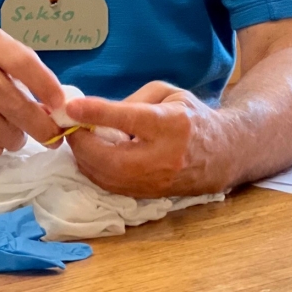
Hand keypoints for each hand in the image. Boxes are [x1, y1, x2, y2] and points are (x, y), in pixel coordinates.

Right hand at [0, 26, 65, 158]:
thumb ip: (19, 74)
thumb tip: (56, 107)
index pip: (25, 63)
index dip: (48, 88)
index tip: (62, 106)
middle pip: (18, 106)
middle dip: (41, 127)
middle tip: (51, 136)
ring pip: (4, 132)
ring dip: (14, 139)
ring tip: (11, 132)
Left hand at [65, 81, 233, 197]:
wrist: (223, 154)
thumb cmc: (192, 117)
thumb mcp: (168, 94)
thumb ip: (132, 101)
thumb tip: (96, 113)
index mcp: (171, 124)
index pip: (129, 120)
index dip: (97, 114)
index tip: (70, 108)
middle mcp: (164, 158)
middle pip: (110, 158)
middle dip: (81, 143)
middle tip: (68, 126)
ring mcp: (156, 182)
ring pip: (107, 178)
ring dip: (84, 158)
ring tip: (78, 138)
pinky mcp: (148, 196)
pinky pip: (111, 187)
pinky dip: (94, 170)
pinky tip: (91, 155)